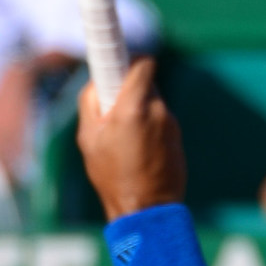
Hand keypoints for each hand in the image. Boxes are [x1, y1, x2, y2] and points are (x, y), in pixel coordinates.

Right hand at [77, 57, 185, 221]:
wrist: (146, 210)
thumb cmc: (112, 176)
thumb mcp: (88, 139)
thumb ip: (91, 103)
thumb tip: (99, 82)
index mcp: (132, 108)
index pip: (141, 63)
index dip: (130, 58)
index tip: (120, 55)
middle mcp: (156, 111)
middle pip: (144, 82)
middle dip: (128, 91)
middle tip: (112, 113)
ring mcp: (170, 124)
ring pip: (152, 103)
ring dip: (138, 112)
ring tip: (125, 141)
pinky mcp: (178, 137)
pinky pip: (159, 121)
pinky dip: (148, 129)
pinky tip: (138, 153)